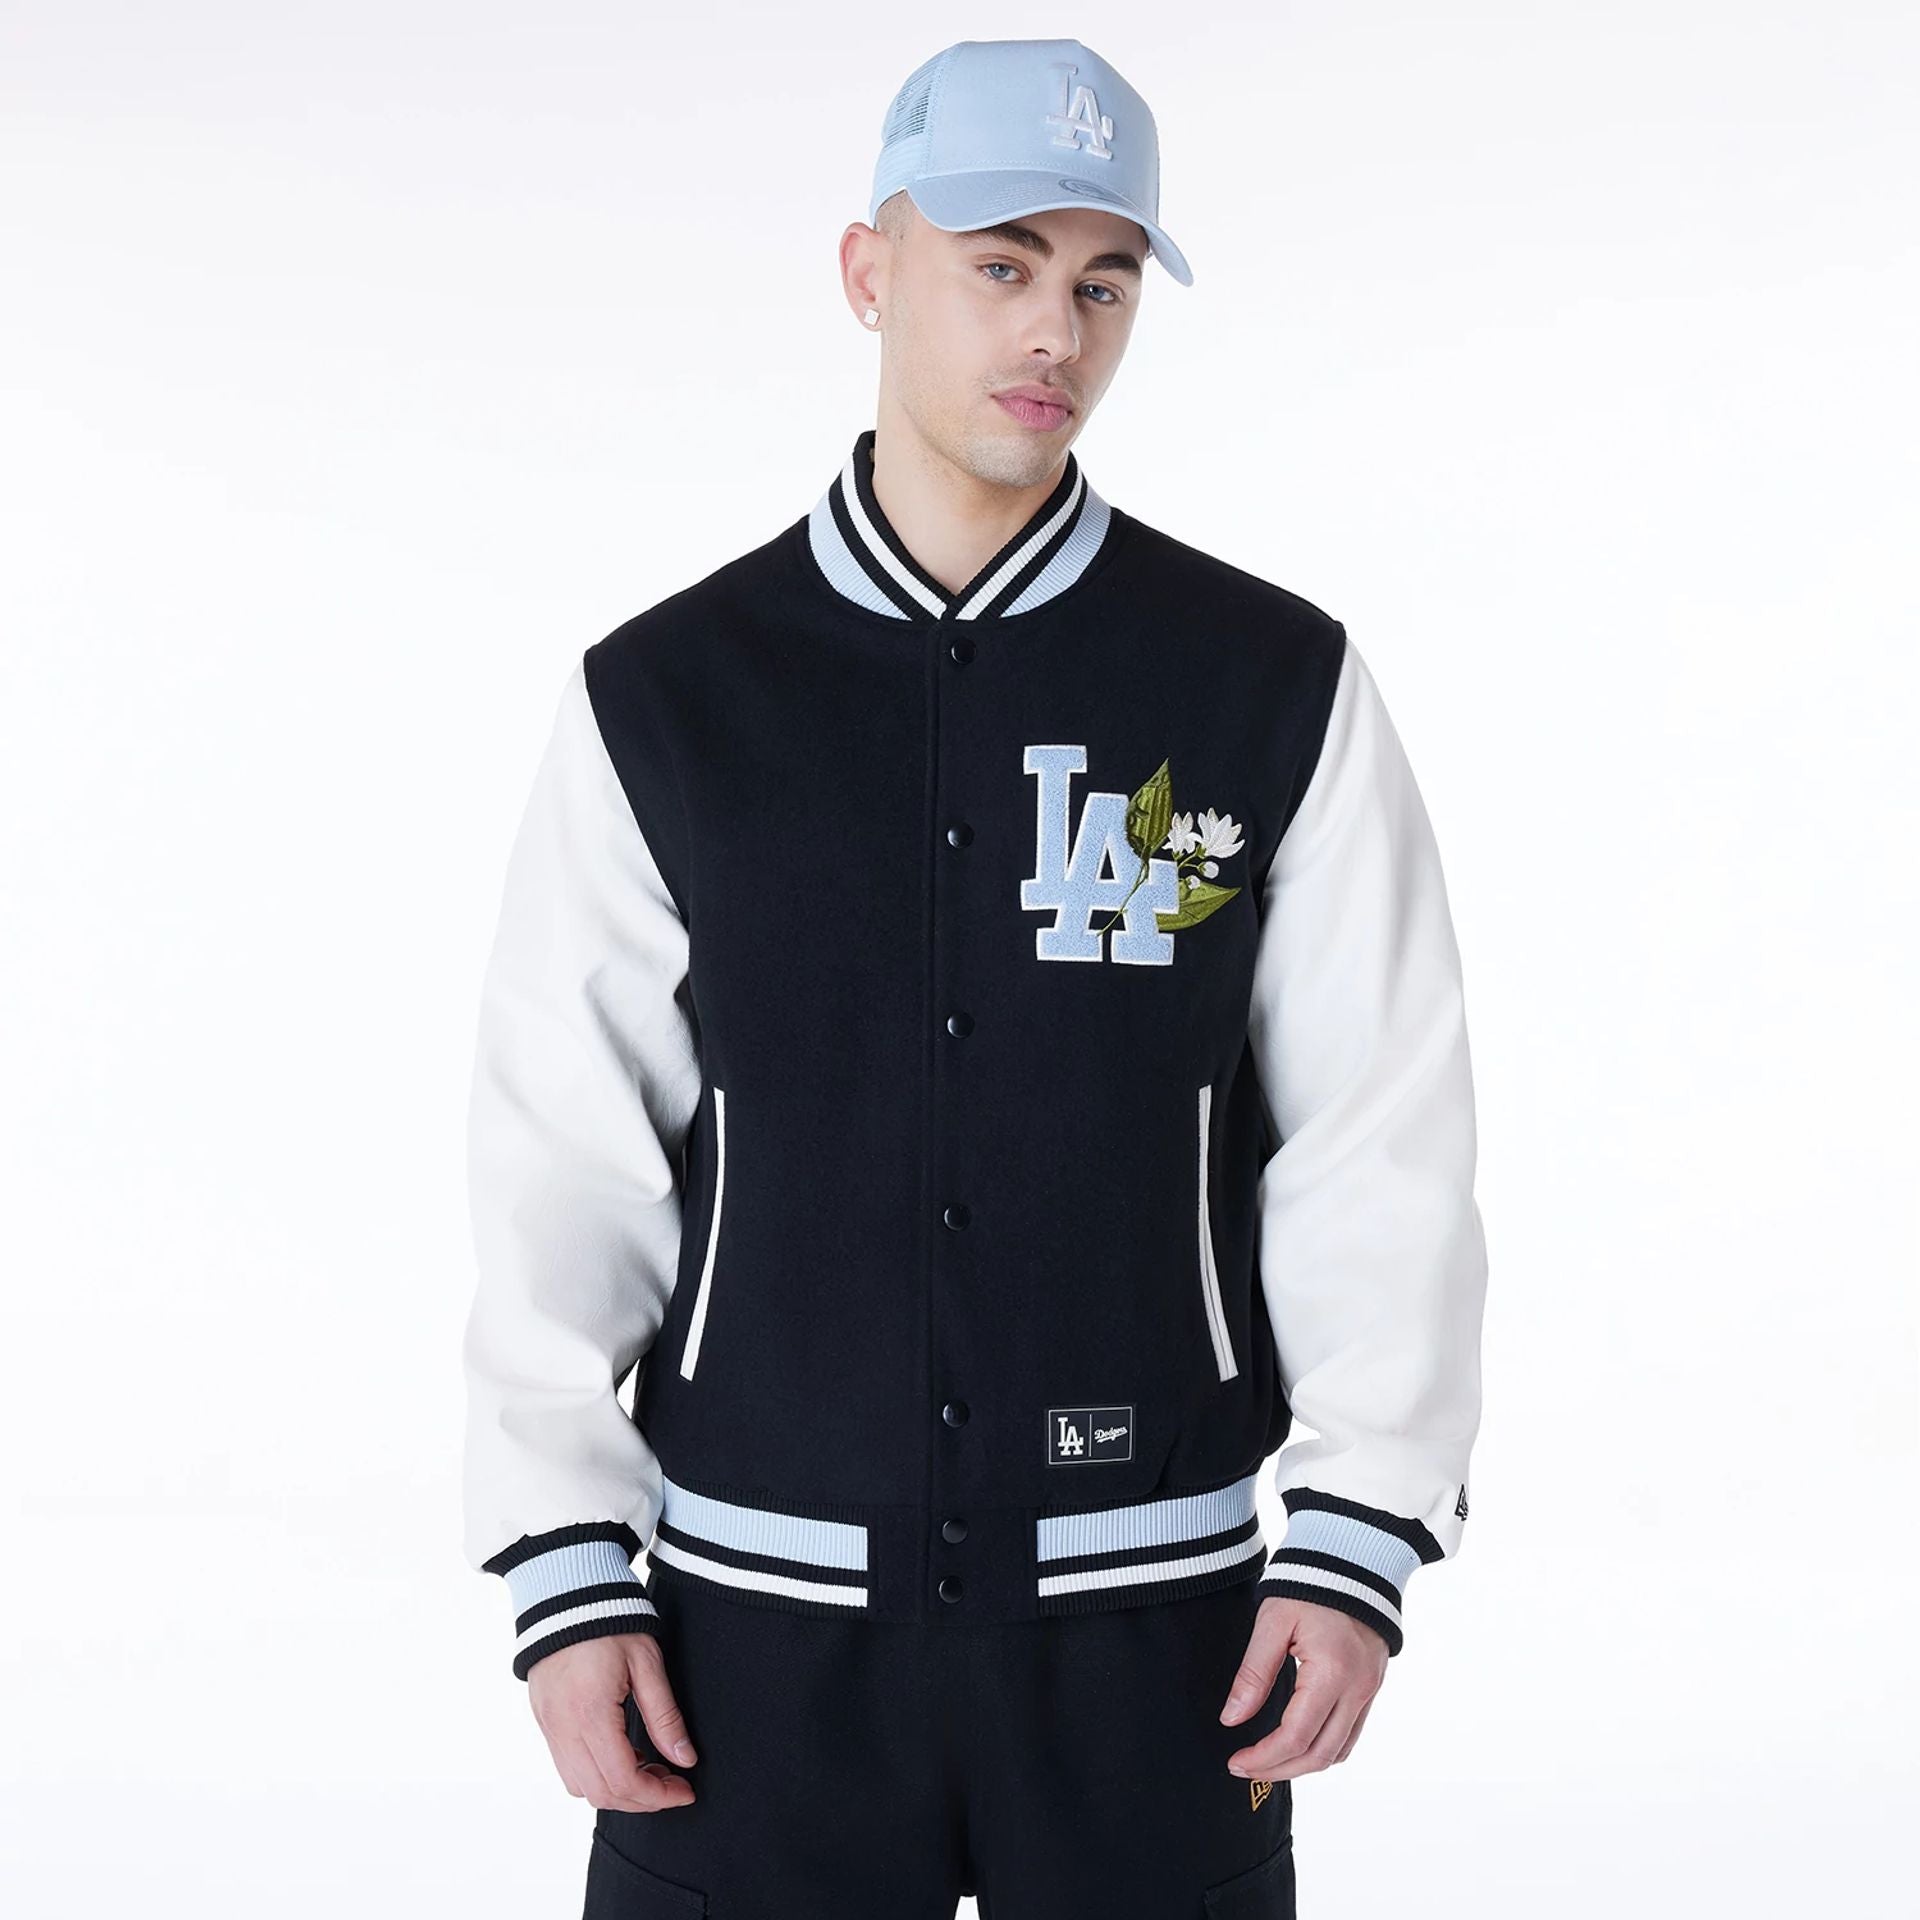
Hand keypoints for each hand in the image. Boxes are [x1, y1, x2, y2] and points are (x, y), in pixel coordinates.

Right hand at [527, 1632, 697, 1811]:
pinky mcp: (544, 1721)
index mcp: (590, 1714)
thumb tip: (685, 1759)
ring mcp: (549, 1727)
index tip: (684, 1791)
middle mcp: (563, 1728)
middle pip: (601, 1794)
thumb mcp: (647, 1663)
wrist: (566, 1594)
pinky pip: (566, 1768)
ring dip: (616, 1790)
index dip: (658, 1796)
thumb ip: (665, 1716)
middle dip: (641, 1799)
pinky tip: (621, 1753)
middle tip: (672, 1782)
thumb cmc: (610, 1621)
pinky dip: (595, 1775)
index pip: (624, 1781)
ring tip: (648, 1766)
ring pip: (580, 1788)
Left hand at [1218, 1594, 1388, 1779]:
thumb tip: (1232, 1718)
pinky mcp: (1372, 1687)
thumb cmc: (1309, 1583)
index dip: (1264, 1758)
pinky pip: (1350, 1734)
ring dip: (1303, 1765)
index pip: (1296, 1736)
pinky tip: (1297, 1744)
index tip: (1236, 1761)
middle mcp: (1358, 1689)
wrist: (1352, 1560)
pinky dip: (1324, 1749)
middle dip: (1280, 1770)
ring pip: (1339, 1752)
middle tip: (1245, 1769)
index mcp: (1332, 1673)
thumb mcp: (1272, 1621)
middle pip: (1320, 1755)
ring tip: (1267, 1762)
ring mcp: (1370, 1691)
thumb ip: (1253, 1673)